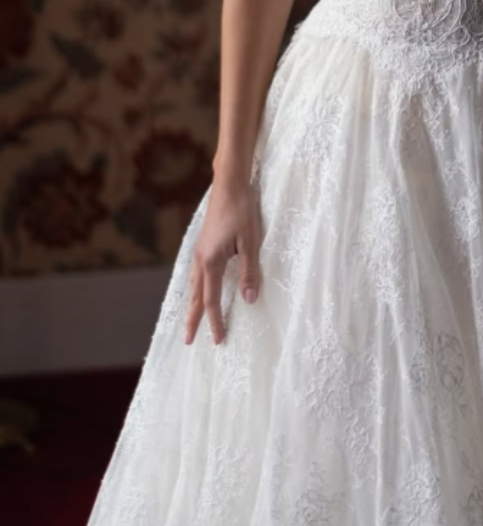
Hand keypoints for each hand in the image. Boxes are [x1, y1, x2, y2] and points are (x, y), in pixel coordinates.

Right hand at [184, 174, 261, 346]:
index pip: (211, 300)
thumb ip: (250, 272)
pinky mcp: (203, 244)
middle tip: (188, 341)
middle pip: (196, 296)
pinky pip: (196, 274)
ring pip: (194, 285)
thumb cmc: (242, 210)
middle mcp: (200, 259)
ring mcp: (199, 251)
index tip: (218, 340)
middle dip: (193, 319)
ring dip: (193, 305)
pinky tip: (200, 289)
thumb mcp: (251, 242)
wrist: (229, 183)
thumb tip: (249, 300)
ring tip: (192, 320)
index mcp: (211, 261)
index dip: (215, 321)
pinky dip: (196, 289)